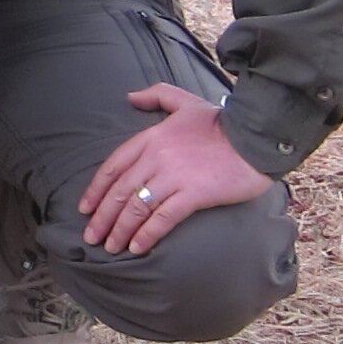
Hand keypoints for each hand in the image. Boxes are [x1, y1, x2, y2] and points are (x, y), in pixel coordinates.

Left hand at [79, 87, 274, 252]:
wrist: (257, 137)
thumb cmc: (222, 122)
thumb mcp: (185, 102)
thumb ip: (156, 95)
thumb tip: (129, 97)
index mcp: (151, 137)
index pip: (113, 166)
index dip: (96, 190)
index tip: (85, 208)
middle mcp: (156, 157)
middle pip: (119, 191)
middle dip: (102, 217)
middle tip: (92, 236)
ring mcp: (174, 176)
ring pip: (136, 207)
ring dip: (120, 230)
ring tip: (111, 247)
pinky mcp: (194, 194)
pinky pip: (162, 218)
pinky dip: (146, 235)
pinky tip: (137, 248)